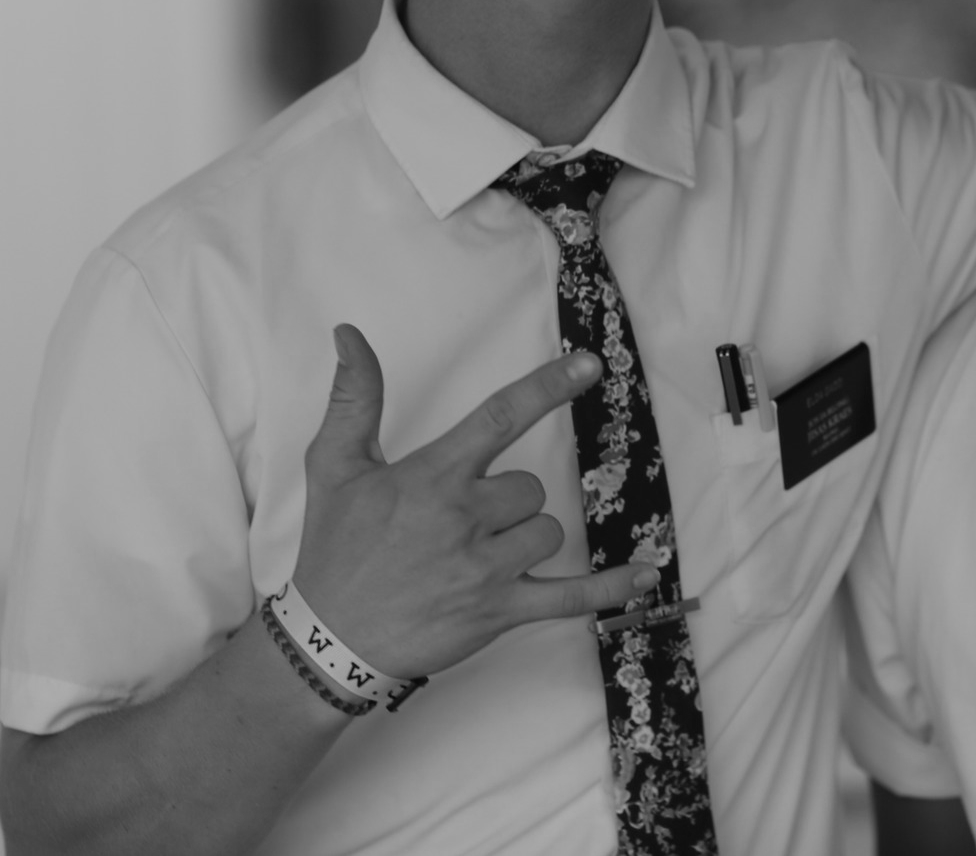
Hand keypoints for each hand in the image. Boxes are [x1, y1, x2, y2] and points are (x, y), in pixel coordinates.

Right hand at [289, 324, 656, 679]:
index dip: (549, 386)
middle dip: (509, 499)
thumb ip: (354, 398)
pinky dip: (611, 587)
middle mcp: (466, 517)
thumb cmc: (335, 551)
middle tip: (461, 523)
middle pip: (530, 487)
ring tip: (475, 557)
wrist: (329, 641)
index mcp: (434, 476)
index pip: (502, 416)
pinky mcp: (500, 611)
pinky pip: (571, 596)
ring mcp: (487, 567)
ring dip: (526, 538)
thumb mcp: (334, 467)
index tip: (590, 365)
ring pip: (547, 532)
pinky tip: (646, 575)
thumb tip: (349, 335)